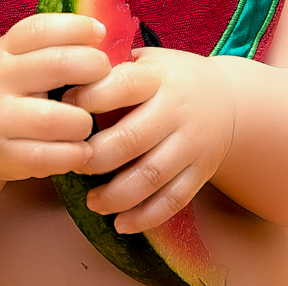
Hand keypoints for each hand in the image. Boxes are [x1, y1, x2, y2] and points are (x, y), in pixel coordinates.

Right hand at [0, 13, 111, 181]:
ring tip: (89, 122)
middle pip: (55, 65)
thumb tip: (103, 34)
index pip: (41, 28)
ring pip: (50, 118)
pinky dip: (73, 154)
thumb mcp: (20, 59)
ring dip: (82, 121)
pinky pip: (45, 157)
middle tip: (105, 78)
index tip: (101, 33)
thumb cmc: (11, 90)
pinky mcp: (5, 155)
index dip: (77, 27)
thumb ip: (53, 46)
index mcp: (5, 49)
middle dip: (93, 68)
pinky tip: (83, 150)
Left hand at [64, 48, 235, 233]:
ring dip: (116, 195)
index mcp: (158, 78)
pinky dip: (146, 217)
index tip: (63, 109)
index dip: (88, 99)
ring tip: (92, 202)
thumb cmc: (169, 79)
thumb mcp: (146, 63)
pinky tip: (121, 224)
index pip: (122, 86)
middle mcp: (177, 111)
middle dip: (95, 157)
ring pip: (152, 176)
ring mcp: (191, 144)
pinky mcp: (201, 172)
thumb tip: (59, 83)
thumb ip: (111, 72)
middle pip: (132, 139)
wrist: (228, 99)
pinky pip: (174, 200)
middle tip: (73, 163)